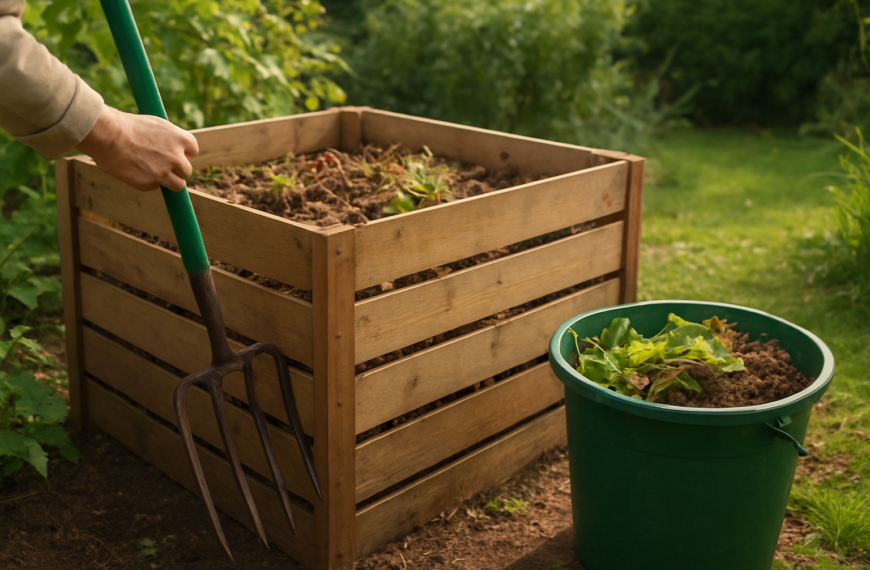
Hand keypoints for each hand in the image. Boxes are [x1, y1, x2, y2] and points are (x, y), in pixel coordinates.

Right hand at [75, 106, 198, 191]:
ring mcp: (164, 172)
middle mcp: (176, 157)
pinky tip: (134, 171)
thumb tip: (179, 149)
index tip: (175, 154)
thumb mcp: (156, 124)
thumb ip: (170, 138)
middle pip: (187, 171)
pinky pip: (154, 187)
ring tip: (152, 172)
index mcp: (181, 139)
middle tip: (161, 165)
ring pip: (178, 185)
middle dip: (176, 170)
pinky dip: (146, 182)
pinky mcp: (150, 183)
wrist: (108, 135)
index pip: (193, 151)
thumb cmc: (128, 126)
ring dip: (168, 181)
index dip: (183, 153)